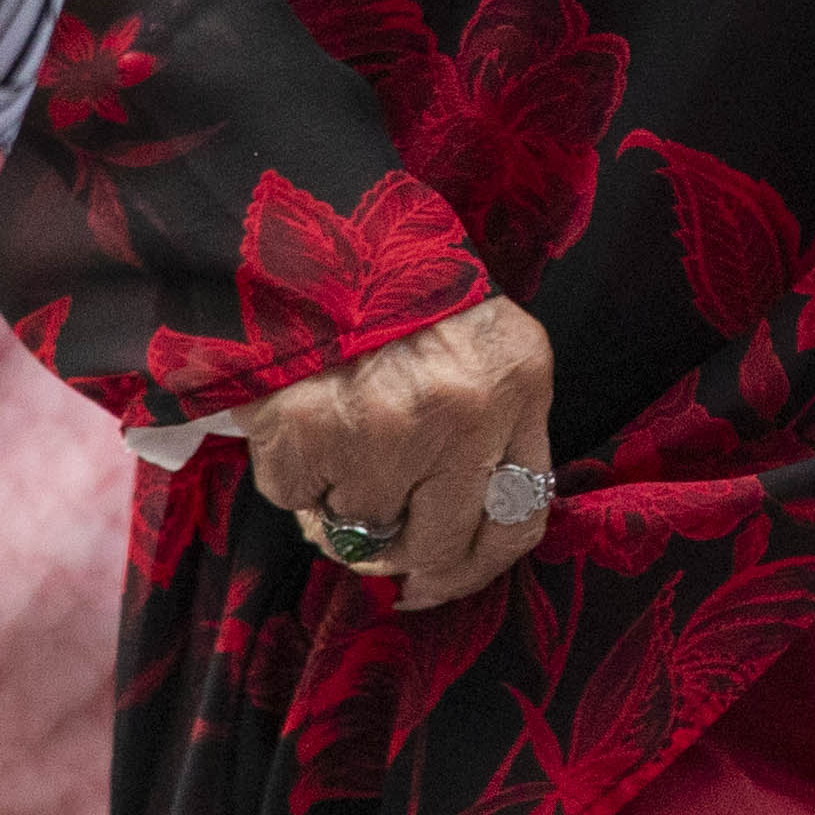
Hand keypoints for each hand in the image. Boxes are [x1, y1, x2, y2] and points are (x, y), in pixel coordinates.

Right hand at [242, 296, 556, 611]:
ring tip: (334, 442)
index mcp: (518, 382)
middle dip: (406, 559)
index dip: (477, 565)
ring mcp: (384, 430)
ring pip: (363, 530)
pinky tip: (298, 425)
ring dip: (341, 505)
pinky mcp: (310, 437)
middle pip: (440, 546)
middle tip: (378, 548)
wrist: (309, 235)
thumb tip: (455, 544)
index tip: (441, 579)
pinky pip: (299, 503)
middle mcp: (463, 413)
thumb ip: (491, 429)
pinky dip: (293, 478)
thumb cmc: (397, 290)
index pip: (521, 516)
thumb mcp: (480, 344)